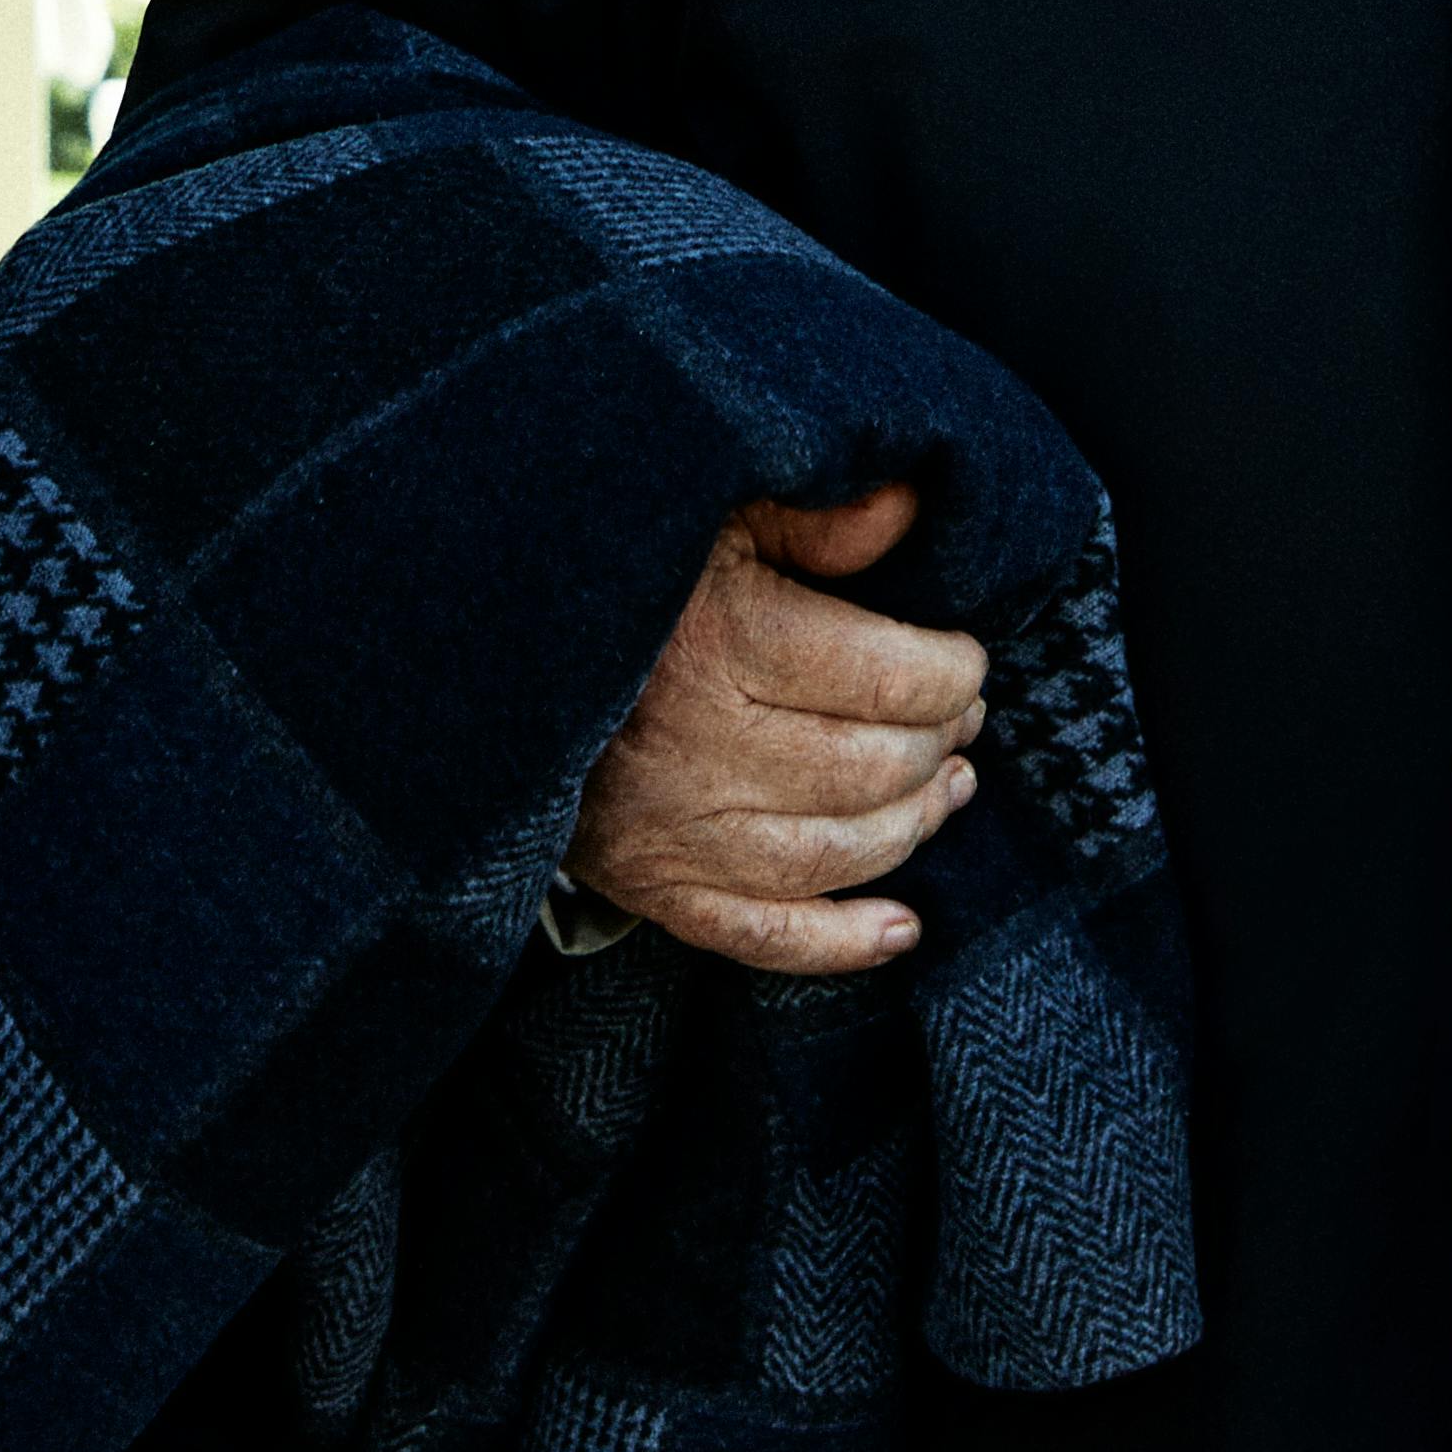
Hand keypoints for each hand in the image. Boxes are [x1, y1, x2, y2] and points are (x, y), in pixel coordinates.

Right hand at [566, 482, 988, 976]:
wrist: (487, 660)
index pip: (890, 677)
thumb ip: (812, 519)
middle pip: (871, 767)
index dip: (952, 671)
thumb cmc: (621, 580)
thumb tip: (905, 508)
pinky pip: (762, 936)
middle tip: (961, 717)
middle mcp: (699, 746)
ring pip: (834, 854)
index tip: (965, 656)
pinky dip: (840, 943)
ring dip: (912, 825)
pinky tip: (903, 927)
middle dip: (939, 741)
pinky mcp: (651, 884)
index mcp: (724, 642)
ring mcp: (673, 829)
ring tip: (948, 787)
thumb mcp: (711, 519)